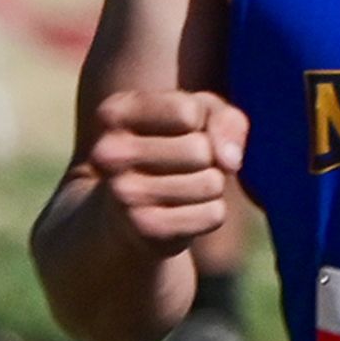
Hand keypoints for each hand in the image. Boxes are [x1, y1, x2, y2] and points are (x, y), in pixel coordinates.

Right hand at [80, 88, 246, 251]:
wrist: (124, 214)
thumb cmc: (168, 148)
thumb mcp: (197, 116)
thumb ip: (222, 119)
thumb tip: (230, 161)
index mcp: (114, 113)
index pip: (189, 112)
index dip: (201, 122)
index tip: (180, 131)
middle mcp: (109, 153)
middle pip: (201, 149)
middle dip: (209, 157)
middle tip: (184, 165)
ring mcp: (124, 194)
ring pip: (211, 183)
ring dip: (211, 185)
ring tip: (182, 187)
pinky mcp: (146, 229)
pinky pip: (213, 214)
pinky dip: (210, 213)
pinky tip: (182, 211)